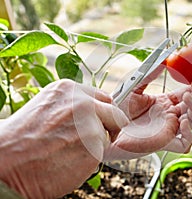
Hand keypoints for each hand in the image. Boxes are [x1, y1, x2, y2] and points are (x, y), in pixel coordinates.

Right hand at [0, 79, 128, 198]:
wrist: (6, 162)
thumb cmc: (20, 138)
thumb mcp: (46, 106)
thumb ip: (72, 105)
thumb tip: (94, 111)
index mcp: (69, 89)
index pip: (104, 98)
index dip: (104, 112)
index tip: (103, 121)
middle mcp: (84, 104)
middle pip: (114, 115)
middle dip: (111, 127)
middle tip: (103, 138)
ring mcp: (91, 126)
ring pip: (106, 136)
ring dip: (95, 145)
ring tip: (68, 152)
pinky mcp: (94, 149)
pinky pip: (100, 155)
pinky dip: (89, 160)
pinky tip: (67, 161)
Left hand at [103, 76, 191, 160]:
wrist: (106, 126)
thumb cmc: (118, 109)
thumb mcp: (134, 87)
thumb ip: (149, 74)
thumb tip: (164, 60)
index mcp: (165, 103)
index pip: (188, 94)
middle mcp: (170, 116)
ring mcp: (169, 130)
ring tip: (187, 97)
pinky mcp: (164, 143)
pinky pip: (185, 144)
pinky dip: (189, 134)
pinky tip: (182, 122)